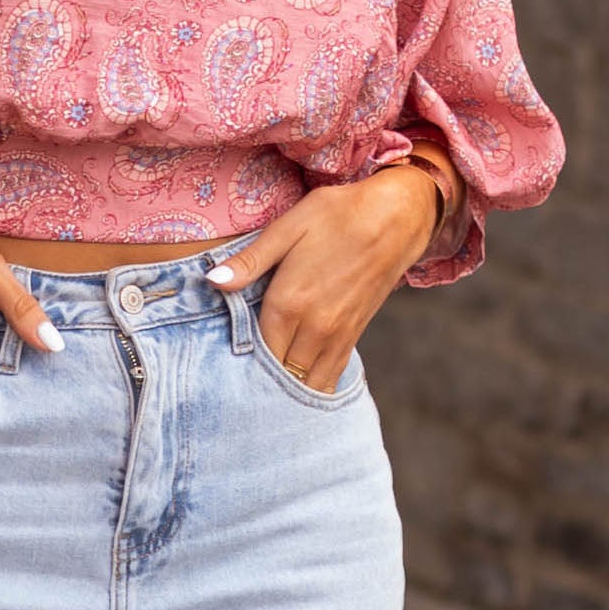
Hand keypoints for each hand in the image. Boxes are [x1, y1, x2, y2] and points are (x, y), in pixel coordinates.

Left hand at [206, 166, 440, 393]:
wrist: (396, 218)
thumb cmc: (338, 215)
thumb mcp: (288, 227)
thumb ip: (250, 261)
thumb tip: (212, 281)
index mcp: (290, 302)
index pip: (256, 351)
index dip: (239, 363)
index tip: (224, 367)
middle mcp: (314, 327)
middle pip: (279, 373)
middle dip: (260, 382)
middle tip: (240, 386)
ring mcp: (337, 335)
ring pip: (306, 382)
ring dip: (286, 390)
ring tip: (266, 394)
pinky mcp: (354, 336)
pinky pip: (330, 376)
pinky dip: (312, 387)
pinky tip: (298, 389)